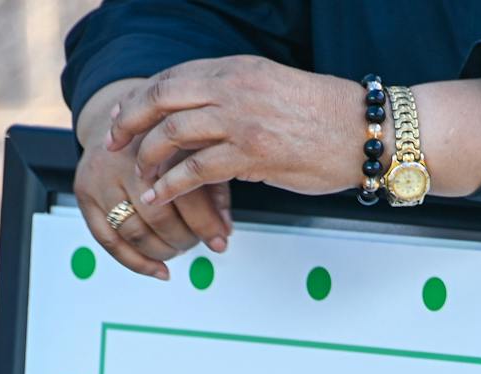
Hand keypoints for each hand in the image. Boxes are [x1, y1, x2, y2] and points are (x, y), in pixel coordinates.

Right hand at [74, 78, 232, 279]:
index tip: (220, 241)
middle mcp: (126, 160)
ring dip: (163, 251)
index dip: (206, 224)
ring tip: (178, 249)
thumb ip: (213, 187)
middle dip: (183, 239)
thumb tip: (223, 230)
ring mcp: (101, 177)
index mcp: (159, 144)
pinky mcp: (85, 193)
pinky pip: (108, 240)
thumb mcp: (194, 152)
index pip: (185, 195)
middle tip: (197, 243)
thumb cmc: (160, 139)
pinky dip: (136, 262)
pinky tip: (158, 268)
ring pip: (134, 232)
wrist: (115, 120)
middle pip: (158, 217)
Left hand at [105, 56, 360, 208]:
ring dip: (148, 158)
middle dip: (130, 120)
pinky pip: (197, 169)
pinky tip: (158, 198)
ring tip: (139, 178)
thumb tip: (210, 124)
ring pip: (173, 132)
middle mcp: (235, 86)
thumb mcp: (275, 92)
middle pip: (162, 96)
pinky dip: (171, 186)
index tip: (123, 116)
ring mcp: (242, 118)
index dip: (141, 96)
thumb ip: (239, 101)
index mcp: (239, 68)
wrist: (367, 132)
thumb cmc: (330, 118)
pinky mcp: (252, 153)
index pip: (174, 77)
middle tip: (113, 143)